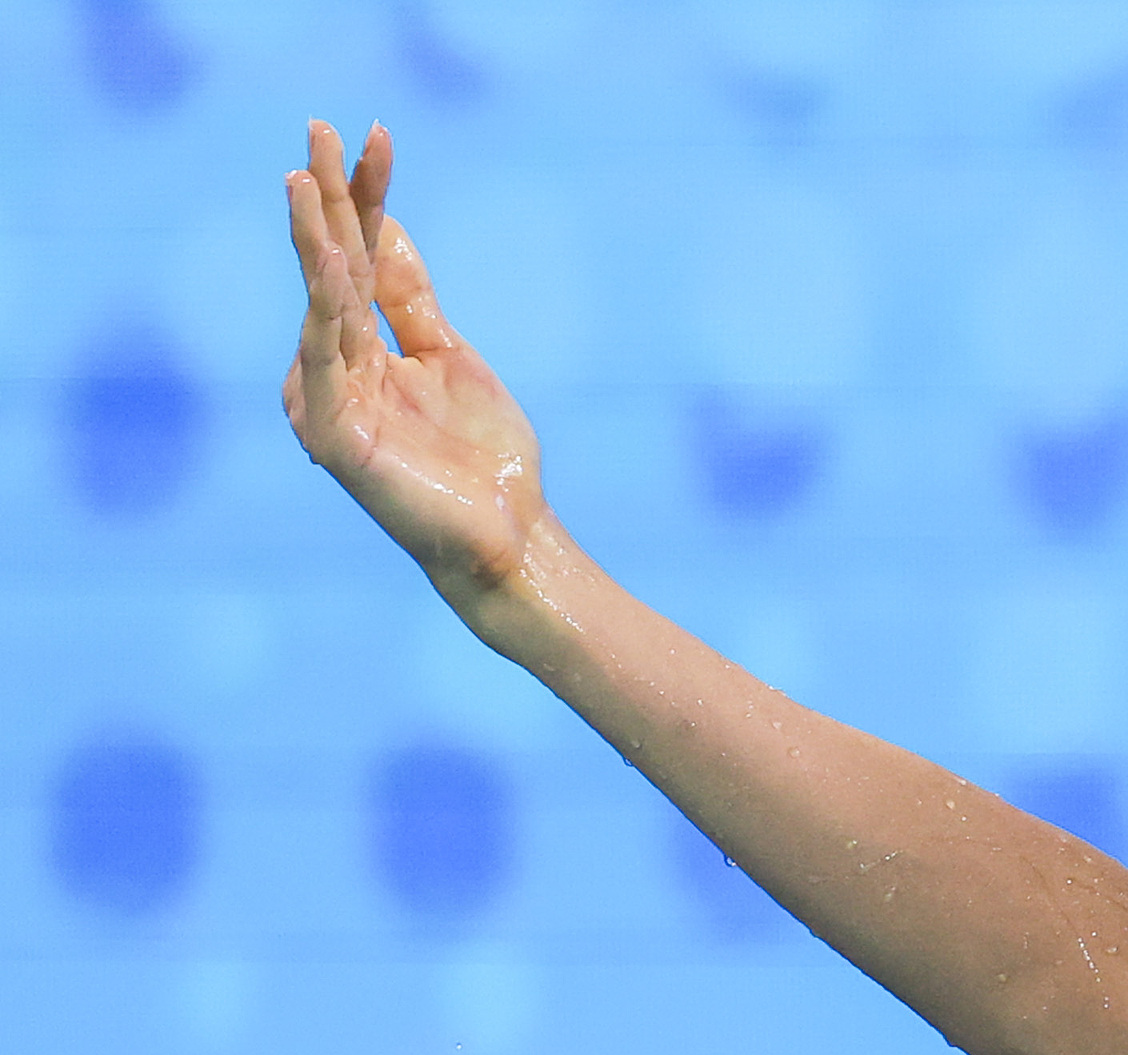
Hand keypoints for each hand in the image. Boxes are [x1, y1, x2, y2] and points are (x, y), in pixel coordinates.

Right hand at [282, 119, 549, 605]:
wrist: (508, 538)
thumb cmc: (483, 460)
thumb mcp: (451, 358)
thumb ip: (411, 300)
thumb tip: (388, 228)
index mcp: (366, 347)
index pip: (363, 256)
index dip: (367, 195)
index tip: (375, 133)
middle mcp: (338, 366)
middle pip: (331, 267)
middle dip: (325, 196)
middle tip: (315, 127)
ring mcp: (332, 400)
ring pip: (320, 305)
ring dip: (314, 240)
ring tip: (304, 181)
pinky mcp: (335, 437)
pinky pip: (327, 364)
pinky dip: (326, 313)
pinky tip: (331, 265)